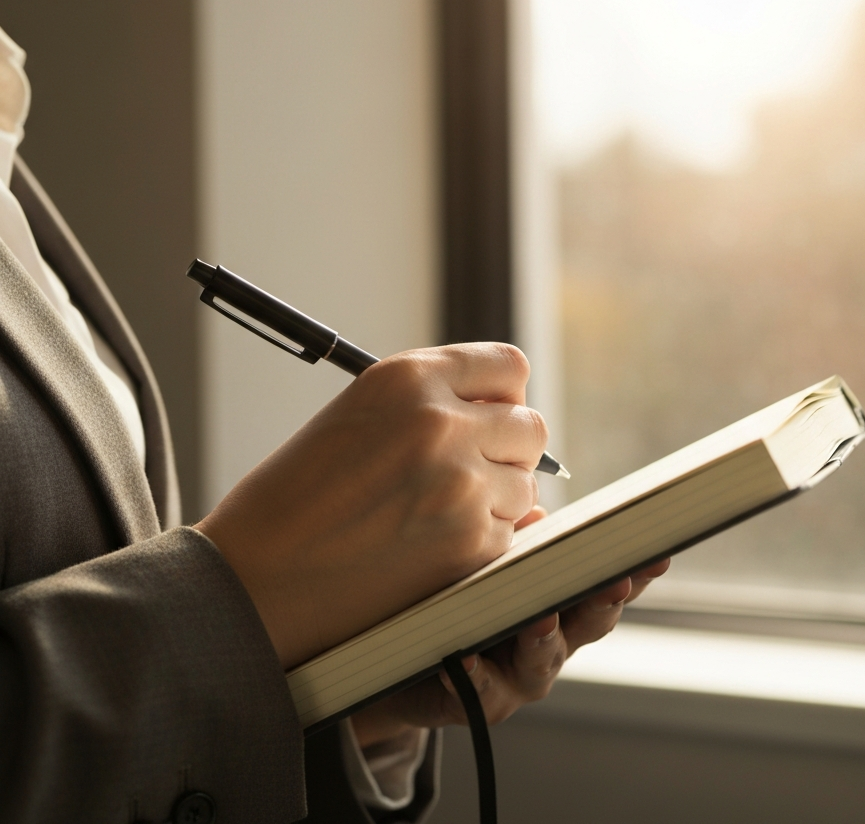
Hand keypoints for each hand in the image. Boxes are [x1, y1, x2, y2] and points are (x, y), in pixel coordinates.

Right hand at [196, 343, 546, 668]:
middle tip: (471, 474)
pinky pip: (512, 533)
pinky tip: (432, 549)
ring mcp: (461, 482)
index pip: (508, 367)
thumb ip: (433, 404)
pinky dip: (485, 542)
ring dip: (498, 500)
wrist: (253, 579)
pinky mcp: (470, 542)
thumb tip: (510, 417)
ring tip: (438, 516)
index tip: (491, 419)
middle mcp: (441, 420)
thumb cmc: (295, 499)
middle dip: (509, 451)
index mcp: (408, 377)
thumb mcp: (361, 416)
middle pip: (531, 425)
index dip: (505, 397)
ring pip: (527, 484)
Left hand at [350, 549, 670, 747]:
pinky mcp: (480, 701)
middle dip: (603, 602)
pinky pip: (480, 690)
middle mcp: (553, 641)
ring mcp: (520, 676)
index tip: (657, 554)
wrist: (412, 660)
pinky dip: (475, 674)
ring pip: (543, 660)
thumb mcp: (494, 561)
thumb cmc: (464, 600)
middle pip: (589, 624)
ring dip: (544, 639)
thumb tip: (535, 511)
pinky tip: (464, 659)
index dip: (636, 573)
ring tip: (539, 620)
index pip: (606, 584)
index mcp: (564, 602)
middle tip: (613, 582)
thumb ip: (518, 541)